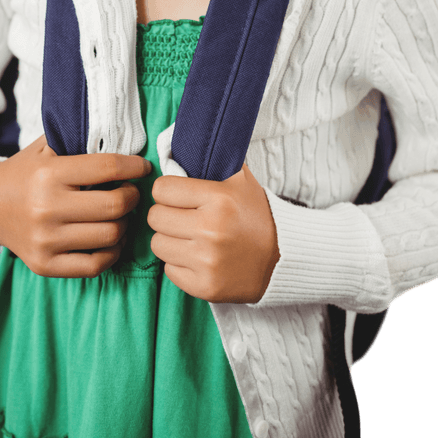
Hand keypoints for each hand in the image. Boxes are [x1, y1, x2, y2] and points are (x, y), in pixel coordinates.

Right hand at [0, 135, 152, 277]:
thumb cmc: (25, 173)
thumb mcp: (45, 147)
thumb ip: (79, 138)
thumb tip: (124, 135)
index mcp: (49, 174)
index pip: (108, 168)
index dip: (135, 167)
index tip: (142, 167)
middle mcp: (46, 208)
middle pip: (115, 205)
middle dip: (133, 196)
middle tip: (131, 191)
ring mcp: (45, 240)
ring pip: (111, 236)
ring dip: (125, 224)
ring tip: (119, 214)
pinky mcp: (45, 264)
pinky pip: (95, 265)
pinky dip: (111, 252)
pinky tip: (110, 238)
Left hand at [147, 163, 279, 303]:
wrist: (283, 259)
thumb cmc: (257, 217)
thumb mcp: (240, 180)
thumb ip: (211, 162)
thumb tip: (177, 151)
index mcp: (218, 199)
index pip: (161, 189)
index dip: (167, 191)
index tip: (177, 195)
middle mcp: (210, 230)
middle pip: (155, 217)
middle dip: (166, 215)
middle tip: (182, 217)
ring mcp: (206, 261)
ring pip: (158, 244)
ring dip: (170, 239)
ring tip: (189, 237)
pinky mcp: (205, 286)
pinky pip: (169, 270)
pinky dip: (179, 264)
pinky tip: (197, 257)